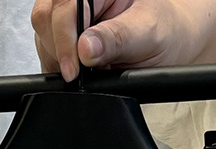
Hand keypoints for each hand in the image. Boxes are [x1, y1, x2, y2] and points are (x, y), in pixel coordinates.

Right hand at [32, 0, 215, 82]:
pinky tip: (79, 73)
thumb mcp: (149, 33)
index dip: (64, 38)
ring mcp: (72, 15)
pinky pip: (47, 50)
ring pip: (43, 35)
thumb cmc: (166, 30)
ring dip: (57, 60)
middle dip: (58, 50)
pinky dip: (59, 66)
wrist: (172, 43)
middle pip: (46, 17)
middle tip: (78, 75)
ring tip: (86, 72)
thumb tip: (86, 50)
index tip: (74, 68)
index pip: (65, 5)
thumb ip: (118, 39)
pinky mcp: (67, 35)